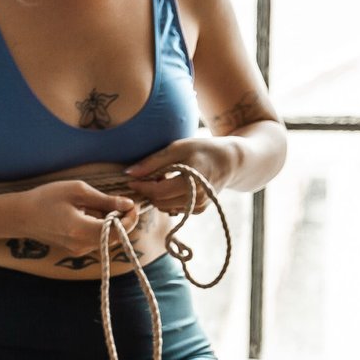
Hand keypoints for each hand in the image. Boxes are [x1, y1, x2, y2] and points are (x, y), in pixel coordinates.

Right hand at [14, 180, 138, 256]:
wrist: (20, 216)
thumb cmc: (45, 199)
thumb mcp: (77, 191)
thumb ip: (105, 200)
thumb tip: (128, 204)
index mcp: (82, 230)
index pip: (118, 231)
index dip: (130, 219)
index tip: (131, 204)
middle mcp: (82, 245)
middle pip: (114, 237)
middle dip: (122, 220)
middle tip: (120, 202)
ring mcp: (78, 250)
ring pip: (106, 239)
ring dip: (110, 223)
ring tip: (99, 205)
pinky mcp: (75, 249)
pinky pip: (95, 239)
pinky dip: (99, 227)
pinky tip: (88, 213)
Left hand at [124, 138, 239, 214]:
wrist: (230, 161)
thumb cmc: (203, 149)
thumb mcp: (178, 148)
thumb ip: (153, 161)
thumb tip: (129, 173)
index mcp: (191, 181)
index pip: (158, 191)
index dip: (141, 186)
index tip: (129, 179)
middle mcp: (196, 199)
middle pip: (159, 202)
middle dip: (149, 191)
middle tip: (149, 175)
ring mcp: (198, 207)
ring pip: (165, 207)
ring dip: (158, 196)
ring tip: (164, 177)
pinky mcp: (199, 210)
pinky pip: (174, 208)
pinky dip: (168, 199)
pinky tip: (173, 185)